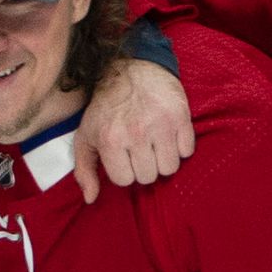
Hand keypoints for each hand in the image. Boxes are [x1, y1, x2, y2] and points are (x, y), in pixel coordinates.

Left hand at [77, 50, 195, 197]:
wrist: (132, 71)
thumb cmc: (105, 108)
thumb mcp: (85, 136)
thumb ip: (84, 170)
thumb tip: (91, 199)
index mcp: (110, 140)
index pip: (125, 180)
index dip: (125, 171)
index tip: (123, 158)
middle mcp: (136, 134)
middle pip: (149, 176)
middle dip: (144, 167)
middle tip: (139, 151)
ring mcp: (161, 125)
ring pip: (170, 168)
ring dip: (163, 160)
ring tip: (154, 145)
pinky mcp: (181, 117)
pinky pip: (188, 151)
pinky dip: (180, 147)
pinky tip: (168, 135)